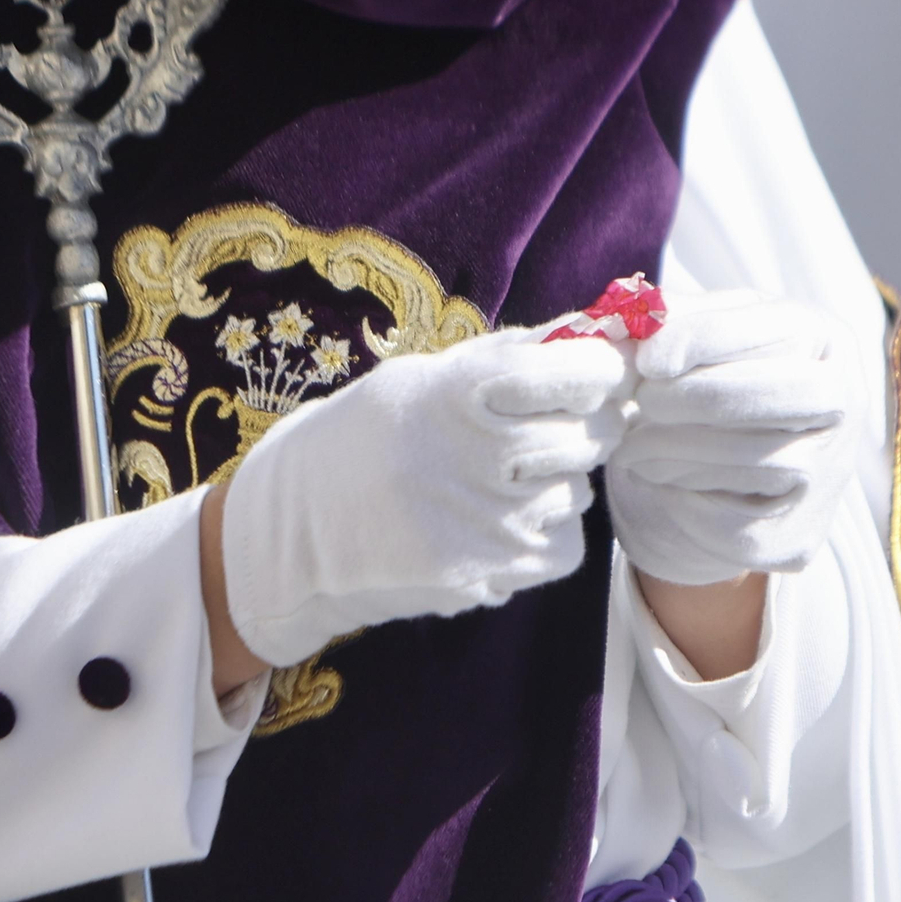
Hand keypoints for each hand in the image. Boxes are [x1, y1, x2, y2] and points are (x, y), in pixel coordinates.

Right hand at [220, 329, 635, 667]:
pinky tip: (499, 520)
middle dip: (587, 424)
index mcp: (460, 392)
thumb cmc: (364, 439)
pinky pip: (564, 547)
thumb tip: (591, 328)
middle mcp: (480, 455)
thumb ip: (508, 355)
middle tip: (557, 424)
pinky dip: (545, 533)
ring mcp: (490, 521)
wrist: (297, 530)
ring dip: (558, 481)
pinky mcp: (492, 573)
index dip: (602, 367)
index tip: (601, 369)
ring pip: (577, 492)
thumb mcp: (423, 377)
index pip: (576, 369)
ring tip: (500, 479)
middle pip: (590, 434)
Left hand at [608, 291, 860, 586]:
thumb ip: (674, 321)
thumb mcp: (696, 344)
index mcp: (823, 340)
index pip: (778, 330)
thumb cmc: (704, 393)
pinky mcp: (795, 532)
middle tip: (646, 399)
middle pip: (787, 393)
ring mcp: (829, 473)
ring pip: (761, 457)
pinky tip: (654, 473)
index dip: (707, 339)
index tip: (649, 358)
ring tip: (635, 440)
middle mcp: (844, 403)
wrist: (708, 486)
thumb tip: (639, 318)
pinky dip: (684, 491)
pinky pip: (739, 513)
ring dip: (680, 446)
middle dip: (703, 395)